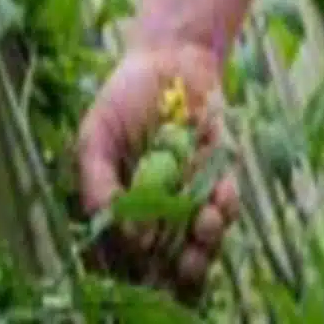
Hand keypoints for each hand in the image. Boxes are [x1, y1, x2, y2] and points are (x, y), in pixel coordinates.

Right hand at [76, 41, 239, 299]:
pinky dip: (227, 204)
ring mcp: (191, 192)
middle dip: (186, 267)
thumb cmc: (125, 95)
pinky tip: (221, 195)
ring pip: (203, 236)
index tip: (149, 259)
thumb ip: (98, 183)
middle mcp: (159, 207)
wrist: (170, 56)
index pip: (132, 254)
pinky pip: (226, 201)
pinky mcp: (219, 173)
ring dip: (209, 239)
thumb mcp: (96, 135)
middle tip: (189, 262)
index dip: (143, 268)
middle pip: (174, 257)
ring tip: (206, 224)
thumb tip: (127, 237)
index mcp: (124, 206)